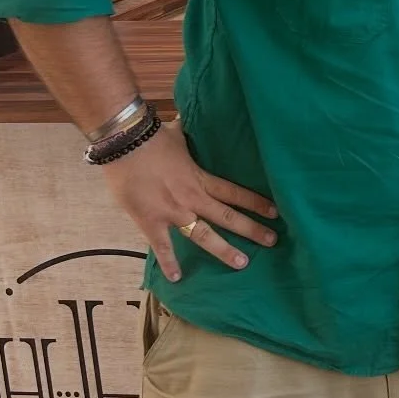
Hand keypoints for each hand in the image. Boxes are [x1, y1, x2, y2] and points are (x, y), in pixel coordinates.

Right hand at [99, 119, 278, 281]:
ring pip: (204, 236)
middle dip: (252, 229)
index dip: (256, 203)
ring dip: (224, 250)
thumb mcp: (177, 134)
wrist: (124, 142)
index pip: (235, 193)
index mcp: (201, 178)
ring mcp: (173, 212)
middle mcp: (193, 198)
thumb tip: (190, 118)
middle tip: (272, 241)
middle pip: (229, 217)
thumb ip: (187, 133)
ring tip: (242, 264)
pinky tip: (177, 279)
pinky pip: (162, 246)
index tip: (275, 213)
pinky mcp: (150, 221)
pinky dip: (169, 263)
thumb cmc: (151, 136)